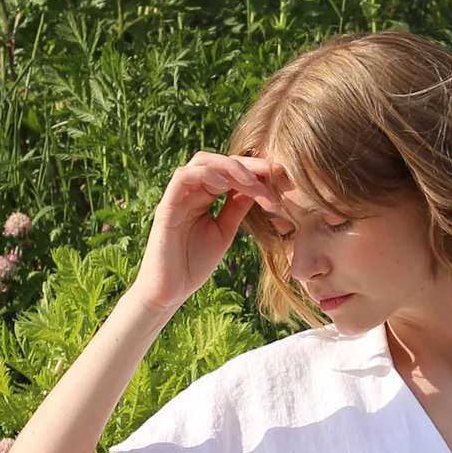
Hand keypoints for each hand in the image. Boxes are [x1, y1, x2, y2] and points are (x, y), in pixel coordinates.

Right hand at [129, 151, 284, 315]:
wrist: (169, 290)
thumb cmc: (193, 264)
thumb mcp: (224, 232)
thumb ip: (236, 209)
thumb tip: (259, 188)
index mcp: (205, 196)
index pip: (232, 173)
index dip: (258, 172)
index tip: (284, 179)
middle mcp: (192, 190)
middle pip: (221, 162)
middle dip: (251, 165)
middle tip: (277, 173)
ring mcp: (179, 196)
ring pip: (204, 163)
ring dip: (232, 168)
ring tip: (254, 182)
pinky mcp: (167, 206)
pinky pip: (183, 178)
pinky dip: (205, 175)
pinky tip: (225, 184)